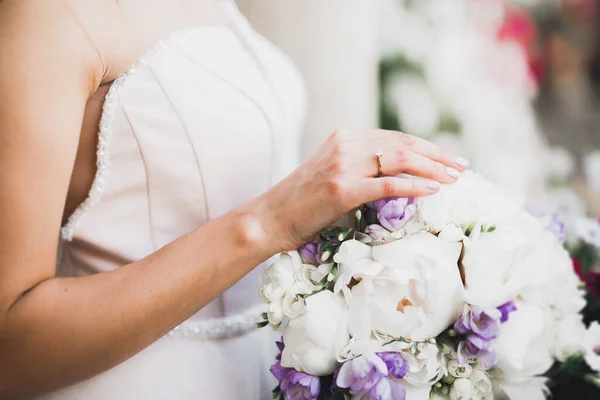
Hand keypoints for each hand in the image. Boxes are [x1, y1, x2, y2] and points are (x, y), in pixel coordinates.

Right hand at [261, 129, 468, 250]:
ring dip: (432, 168)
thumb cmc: (301, 204)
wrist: (269, 218)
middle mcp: (346, 145)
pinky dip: (413, 185)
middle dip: (437, 154)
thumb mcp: (331, 174)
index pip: (395, 137)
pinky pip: (387, 184)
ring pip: (400, 159)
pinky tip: (433, 190)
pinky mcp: (342, 189)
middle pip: (403, 143)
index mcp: (344, 138)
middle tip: (462, 166)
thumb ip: (360, 167)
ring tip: (455, 178)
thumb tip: (398, 177)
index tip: (448, 158)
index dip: (426, 146)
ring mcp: (343, 165)